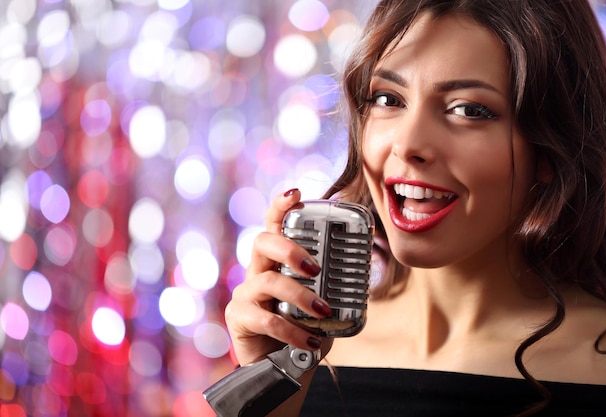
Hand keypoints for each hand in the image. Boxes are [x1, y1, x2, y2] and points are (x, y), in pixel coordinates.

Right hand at [225, 189, 332, 365]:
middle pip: (263, 242)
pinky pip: (266, 319)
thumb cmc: (302, 329)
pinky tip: (310, 341)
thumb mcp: (320, 304)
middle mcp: (257, 272)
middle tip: (315, 267)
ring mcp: (245, 294)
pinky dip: (292, 330)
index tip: (296, 193)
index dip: (281, 206)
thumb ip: (331, 287)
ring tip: (322, 311)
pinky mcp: (239, 318)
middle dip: (290, 249)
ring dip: (300, 296)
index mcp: (276, 262)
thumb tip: (361, 272)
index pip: (274, 226)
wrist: (281, 369)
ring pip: (268, 282)